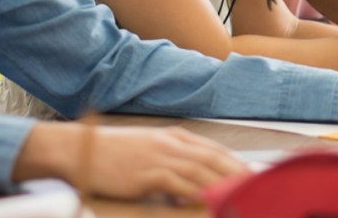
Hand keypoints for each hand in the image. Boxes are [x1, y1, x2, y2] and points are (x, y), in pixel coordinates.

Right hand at [16, 122, 246, 201]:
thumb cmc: (112, 154)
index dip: (236, 164)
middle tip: (258, 188)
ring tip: (240, 197)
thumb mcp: (148, 151)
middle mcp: (173, 144)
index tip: (254, 176)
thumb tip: (190, 187)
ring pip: (202, 171)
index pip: (215, 150)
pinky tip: (209, 201)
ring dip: (223, 185)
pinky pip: (179, 184)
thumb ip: (171, 164)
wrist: (79, 149)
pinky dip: (197, 193)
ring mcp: (160, 157)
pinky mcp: (147, 173)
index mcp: (176, 137)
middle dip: (238, 174)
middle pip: (215, 159)